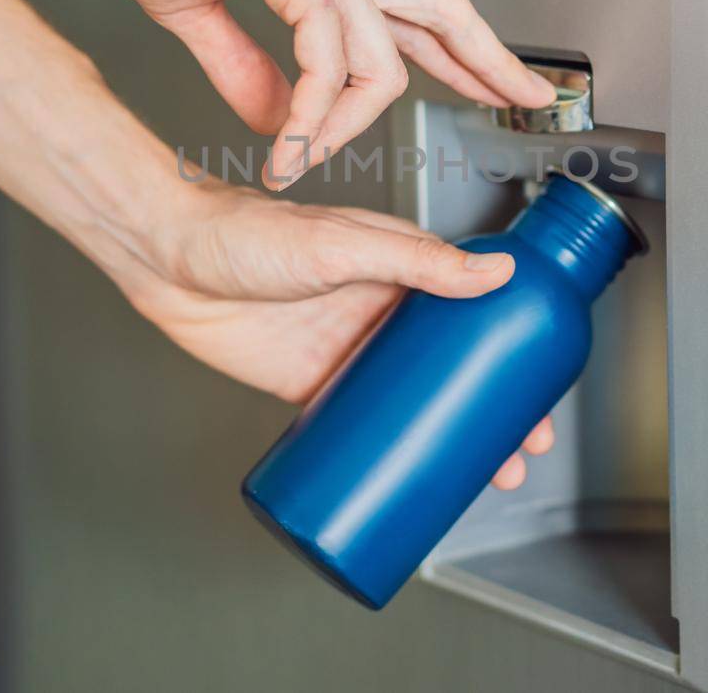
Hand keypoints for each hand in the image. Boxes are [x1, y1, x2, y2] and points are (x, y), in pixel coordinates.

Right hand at [70, 0, 556, 190]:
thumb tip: (278, 119)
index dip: (463, 49)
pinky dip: (308, 118)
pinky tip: (284, 144)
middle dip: (492, 62)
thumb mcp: (199, 11)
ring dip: (344, 129)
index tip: (496, 80)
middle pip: (446, 12)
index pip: (416, 9)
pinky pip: (327, 67)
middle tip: (528, 102)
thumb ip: (244, 68)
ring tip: (300, 163)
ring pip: (381, 67)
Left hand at [117, 178, 554, 488]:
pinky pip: (359, 422)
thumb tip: (495, 270)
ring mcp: (346, 349)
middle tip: (519, 452)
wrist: (168, 258)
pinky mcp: (309, 383)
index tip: (538, 390)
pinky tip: (408, 474)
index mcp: (399, 267)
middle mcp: (379, 309)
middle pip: (451, 365)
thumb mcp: (342, 245)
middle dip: (491, 409)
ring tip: (478, 475)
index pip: (473, 311)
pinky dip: (389, 448)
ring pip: (413, 401)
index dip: (510, 352)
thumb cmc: (246, 231)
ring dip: (448, 435)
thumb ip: (416, 260)